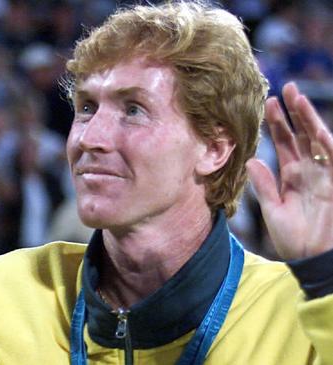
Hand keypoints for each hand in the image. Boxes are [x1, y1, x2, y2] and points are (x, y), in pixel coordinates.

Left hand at [247, 82, 332, 259]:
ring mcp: (326, 176)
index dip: (277, 123)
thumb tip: (251, 161)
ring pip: (319, 141)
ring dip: (310, 120)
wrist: (314, 261)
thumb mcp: (274, 211)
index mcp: (293, 176)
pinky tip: (317, 130)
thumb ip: (265, 186)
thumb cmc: (295, 240)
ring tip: (298, 98)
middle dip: (294, 112)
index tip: (266, 103)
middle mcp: (311, 171)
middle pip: (302, 135)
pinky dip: (327, 144)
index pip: (285, 143)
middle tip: (284, 88)